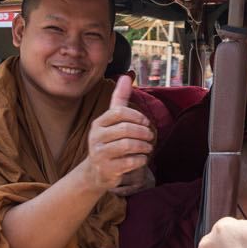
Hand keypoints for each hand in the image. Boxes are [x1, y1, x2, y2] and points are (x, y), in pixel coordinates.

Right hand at [84, 76, 153, 193]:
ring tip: (148, 147)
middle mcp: (96, 137)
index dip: (136, 116)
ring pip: (127, 145)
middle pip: (125, 129)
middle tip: (150, 136)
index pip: (119, 112)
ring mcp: (100, 154)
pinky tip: (142, 158)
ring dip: (144, 146)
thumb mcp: (112, 120)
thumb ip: (120, 99)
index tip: (146, 122)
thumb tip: (126, 76)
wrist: (97, 171)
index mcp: (99, 123)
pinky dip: (140, 159)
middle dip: (143, 132)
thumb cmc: (109, 141)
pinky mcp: (107, 169)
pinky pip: (129, 162)